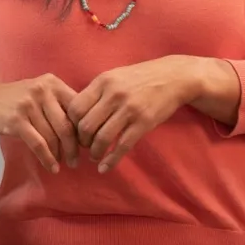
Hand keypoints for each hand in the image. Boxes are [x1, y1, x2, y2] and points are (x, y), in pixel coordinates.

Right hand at [0, 73, 78, 172]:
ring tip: (63, 164)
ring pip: (53, 137)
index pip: (77, 109)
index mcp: (53, 83)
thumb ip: (60, 104)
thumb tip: (85, 130)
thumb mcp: (40, 91)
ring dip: (60, 155)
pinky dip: (47, 158)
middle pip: (67, 126)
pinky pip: (38, 144)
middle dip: (74, 147)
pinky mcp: (17, 120)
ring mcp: (29, 105)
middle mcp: (42, 91)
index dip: (84, 130)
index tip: (86, 144)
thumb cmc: (16, 98)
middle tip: (77, 160)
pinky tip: (51, 167)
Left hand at [67, 56, 200, 173]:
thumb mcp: (114, 76)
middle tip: (85, 146)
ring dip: (94, 152)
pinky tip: (105, 168)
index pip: (75, 108)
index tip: (75, 132)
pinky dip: (111, 160)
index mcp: (102, 82)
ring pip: (102, 138)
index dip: (72, 125)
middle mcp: (113, 95)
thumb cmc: (139, 78)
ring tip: (94, 157)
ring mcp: (129, 109)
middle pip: (86, 125)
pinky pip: (123, 146)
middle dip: (82, 141)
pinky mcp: (144, 122)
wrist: (172, 77)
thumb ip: (96, 92)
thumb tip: (75, 114)